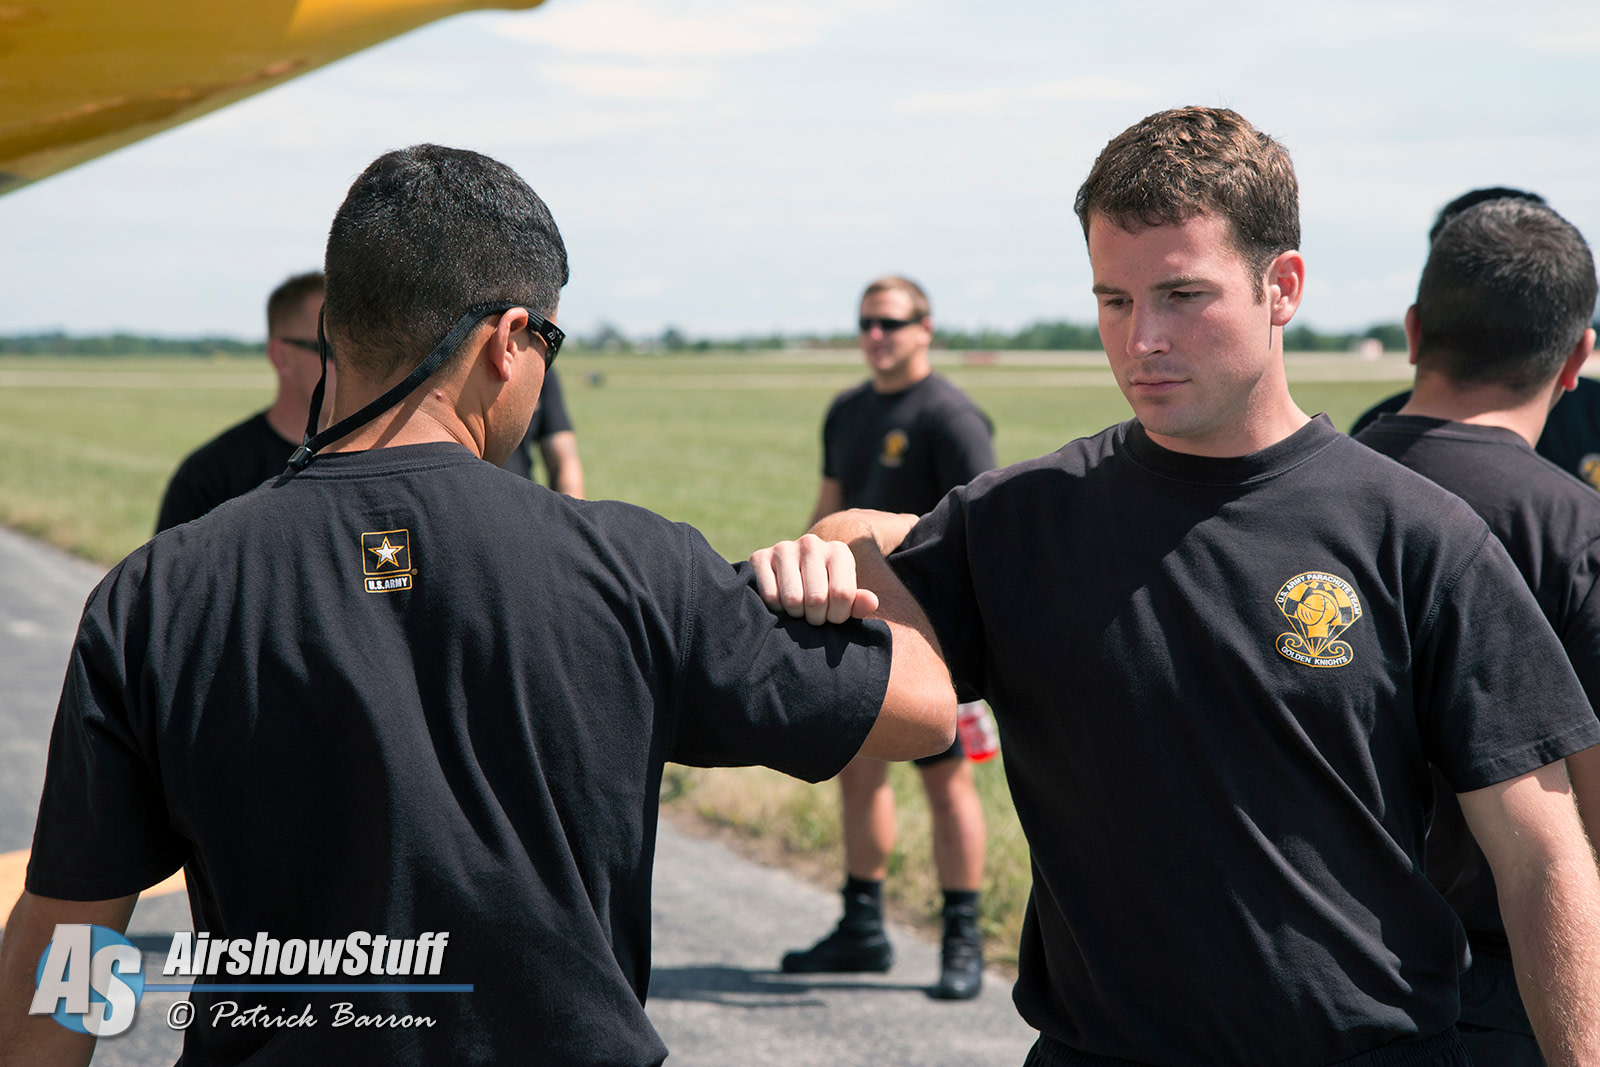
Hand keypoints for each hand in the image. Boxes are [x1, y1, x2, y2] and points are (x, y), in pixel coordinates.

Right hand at [750, 534, 880, 624]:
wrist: (795, 570)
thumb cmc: (826, 589)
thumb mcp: (846, 595)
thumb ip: (858, 602)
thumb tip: (871, 602)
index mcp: (838, 551)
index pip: (842, 594)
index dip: (837, 615)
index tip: (833, 616)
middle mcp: (812, 543)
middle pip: (816, 599)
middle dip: (816, 617)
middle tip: (814, 616)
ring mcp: (784, 547)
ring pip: (792, 599)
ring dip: (796, 615)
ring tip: (799, 610)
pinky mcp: (760, 556)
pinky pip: (770, 596)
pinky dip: (776, 609)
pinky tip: (781, 603)